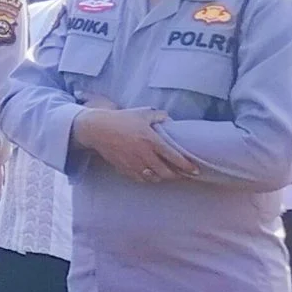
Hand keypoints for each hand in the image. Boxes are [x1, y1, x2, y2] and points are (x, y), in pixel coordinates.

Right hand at [73, 105, 201, 183]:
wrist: (97, 129)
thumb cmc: (120, 120)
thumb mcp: (142, 113)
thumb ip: (159, 116)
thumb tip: (170, 119)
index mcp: (151, 140)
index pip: (174, 157)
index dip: (187, 166)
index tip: (195, 170)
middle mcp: (144, 154)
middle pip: (166, 172)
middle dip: (177, 175)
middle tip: (183, 174)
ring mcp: (134, 163)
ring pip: (154, 177)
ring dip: (162, 177)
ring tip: (166, 174)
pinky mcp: (124, 168)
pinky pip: (140, 178)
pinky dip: (147, 178)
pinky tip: (150, 174)